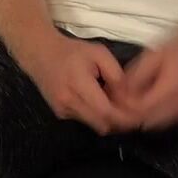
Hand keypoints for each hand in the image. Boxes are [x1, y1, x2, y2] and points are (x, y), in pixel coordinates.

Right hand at [20, 35, 140, 135]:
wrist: (41, 54)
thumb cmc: (72, 52)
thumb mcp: (99, 54)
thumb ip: (116, 75)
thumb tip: (127, 97)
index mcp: (78, 84)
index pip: (105, 112)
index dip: (123, 117)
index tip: (137, 114)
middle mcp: (68, 102)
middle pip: (101, 124)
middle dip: (119, 121)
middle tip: (131, 112)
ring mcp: (63, 110)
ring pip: (94, 125)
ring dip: (107, 119)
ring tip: (114, 104)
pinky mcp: (60, 114)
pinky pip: (85, 121)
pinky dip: (96, 116)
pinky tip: (99, 102)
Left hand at [115, 38, 177, 131]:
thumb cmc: (174, 53)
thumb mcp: (151, 57)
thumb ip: (135, 76)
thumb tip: (118, 92)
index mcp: (173, 86)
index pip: (143, 107)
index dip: (125, 106)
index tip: (114, 99)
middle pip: (146, 120)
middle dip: (128, 115)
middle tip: (115, 106)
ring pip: (151, 125)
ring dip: (135, 119)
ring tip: (124, 107)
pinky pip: (158, 124)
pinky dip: (145, 119)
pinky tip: (137, 109)